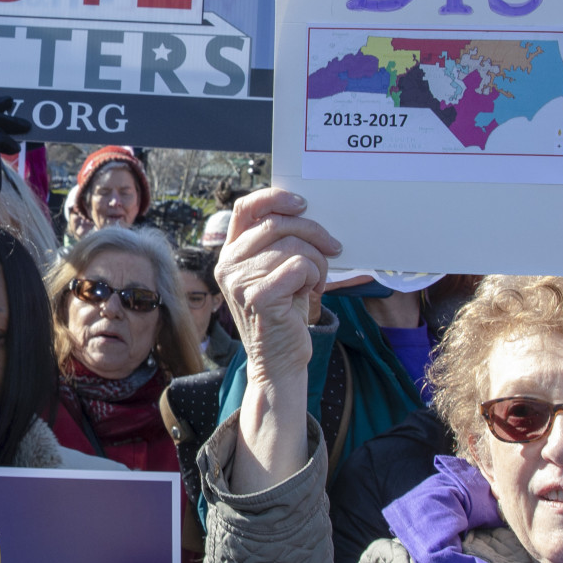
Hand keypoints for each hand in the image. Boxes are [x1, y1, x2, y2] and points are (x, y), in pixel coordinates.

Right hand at [216, 189, 338, 489]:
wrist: (279, 364)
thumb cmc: (284, 315)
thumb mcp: (278, 272)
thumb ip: (279, 244)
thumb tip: (305, 212)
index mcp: (230, 253)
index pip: (246, 208)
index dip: (275, 198)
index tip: (302, 203)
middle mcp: (228, 264)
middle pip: (278, 224)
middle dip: (314, 233)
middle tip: (334, 248)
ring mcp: (239, 281)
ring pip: (293, 247)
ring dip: (317, 262)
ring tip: (317, 281)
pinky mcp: (257, 296)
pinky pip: (299, 266)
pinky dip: (314, 277)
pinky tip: (311, 293)